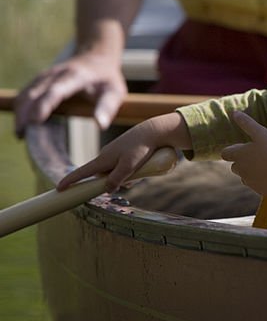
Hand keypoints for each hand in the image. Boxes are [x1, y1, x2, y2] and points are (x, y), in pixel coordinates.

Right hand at [14, 50, 126, 137]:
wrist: (96, 57)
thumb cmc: (106, 79)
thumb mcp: (115, 91)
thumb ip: (108, 107)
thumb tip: (101, 125)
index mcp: (76, 76)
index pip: (56, 90)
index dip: (44, 105)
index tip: (36, 121)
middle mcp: (56, 74)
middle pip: (34, 94)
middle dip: (25, 114)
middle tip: (24, 136)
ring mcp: (45, 77)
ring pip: (25, 94)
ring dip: (20, 114)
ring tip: (21, 135)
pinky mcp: (38, 81)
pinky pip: (23, 95)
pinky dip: (20, 110)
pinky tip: (22, 126)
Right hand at [57, 112, 189, 191]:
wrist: (154, 131)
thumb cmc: (141, 147)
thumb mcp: (129, 166)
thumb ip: (117, 179)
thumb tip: (106, 189)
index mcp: (103, 159)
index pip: (82, 172)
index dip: (70, 181)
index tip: (59, 188)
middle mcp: (105, 156)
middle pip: (101, 176)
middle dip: (112, 182)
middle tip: (131, 178)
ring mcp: (114, 153)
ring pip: (114, 172)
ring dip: (124, 176)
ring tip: (141, 168)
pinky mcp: (123, 152)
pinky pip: (122, 166)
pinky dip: (129, 170)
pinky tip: (143, 165)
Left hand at [220, 112, 266, 195]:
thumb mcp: (261, 133)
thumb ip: (247, 123)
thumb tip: (234, 112)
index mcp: (239, 155)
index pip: (225, 153)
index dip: (232, 151)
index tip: (243, 148)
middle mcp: (240, 169)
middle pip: (234, 166)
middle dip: (242, 162)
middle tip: (258, 155)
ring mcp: (249, 181)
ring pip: (245, 176)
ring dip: (251, 171)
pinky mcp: (259, 190)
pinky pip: (256, 184)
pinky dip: (261, 180)